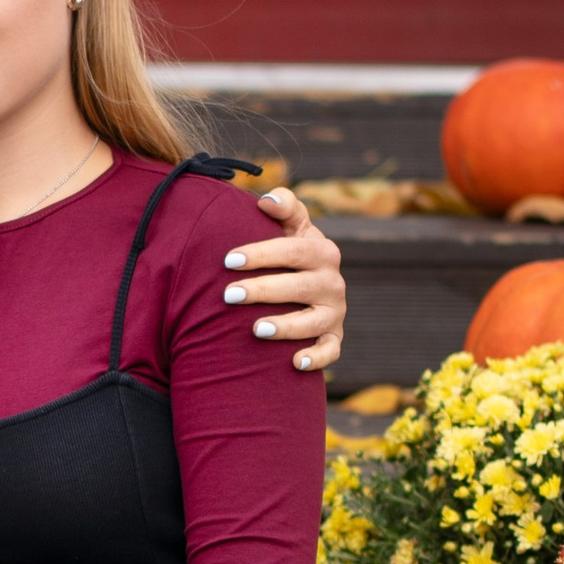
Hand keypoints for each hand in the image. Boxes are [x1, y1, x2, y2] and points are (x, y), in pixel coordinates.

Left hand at [223, 186, 346, 373]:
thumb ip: (284, 207)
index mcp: (323, 252)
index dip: (262, 254)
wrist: (308, 286)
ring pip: (313, 322)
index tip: (228, 260)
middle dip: (264, 291)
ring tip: (256, 330)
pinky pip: (329, 351)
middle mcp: (333, 282)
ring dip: (286, 327)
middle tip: (230, 295)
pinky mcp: (333, 338)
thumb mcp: (292, 227)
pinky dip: (316, 358)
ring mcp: (335, 312)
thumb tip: (266, 201)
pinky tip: (294, 362)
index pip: (294, 251)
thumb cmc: (290, 254)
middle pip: (299, 287)